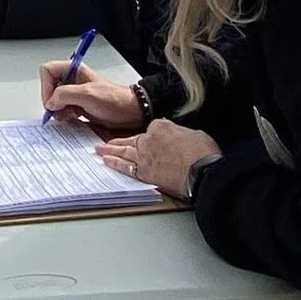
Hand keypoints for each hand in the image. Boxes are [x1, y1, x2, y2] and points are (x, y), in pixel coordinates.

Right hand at [40, 62, 144, 134]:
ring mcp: (75, 94)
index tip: (52, 101)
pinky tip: (73, 118)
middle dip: (52, 101)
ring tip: (69, 115)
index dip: (46, 86)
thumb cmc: (115, 100)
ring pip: (55, 101)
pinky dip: (64, 116)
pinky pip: (63, 110)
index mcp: (74, 70)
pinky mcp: (78, 106)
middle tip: (59, 110)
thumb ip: (65, 94)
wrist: (130, 113)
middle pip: (49, 87)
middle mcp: (73, 80)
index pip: (48, 71)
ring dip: (58, 111)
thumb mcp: (88, 94)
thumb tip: (50, 101)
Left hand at [97, 123, 222, 200]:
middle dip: (117, 140)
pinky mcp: (144, 173)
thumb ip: (180, 133)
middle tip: (105, 140)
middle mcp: (148, 140)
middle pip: (130, 138)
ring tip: (98, 150)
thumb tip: (179, 137)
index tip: (153, 139)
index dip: (153, 134)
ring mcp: (144, 157)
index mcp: (161, 126)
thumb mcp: (194, 134)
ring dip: (109, 150)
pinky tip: (106, 163)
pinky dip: (115, 165)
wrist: (201, 172)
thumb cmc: (202, 153)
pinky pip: (125, 167)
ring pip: (123, 151)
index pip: (152, 128)